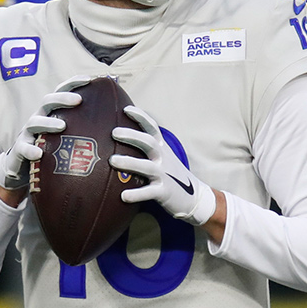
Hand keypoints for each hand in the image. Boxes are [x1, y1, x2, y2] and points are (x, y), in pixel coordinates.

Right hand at [0, 75, 91, 190]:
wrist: (23, 167)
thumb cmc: (52, 149)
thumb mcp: (67, 136)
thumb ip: (85, 127)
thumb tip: (115, 120)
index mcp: (51, 112)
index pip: (61, 92)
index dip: (73, 83)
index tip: (90, 79)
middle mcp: (39, 118)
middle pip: (47, 102)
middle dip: (62, 98)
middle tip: (79, 100)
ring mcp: (27, 133)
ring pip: (34, 122)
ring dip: (48, 122)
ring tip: (62, 126)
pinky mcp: (20, 150)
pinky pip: (23, 148)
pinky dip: (30, 150)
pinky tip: (39, 154)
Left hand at [110, 106, 216, 225]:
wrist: (194, 198)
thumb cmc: (170, 175)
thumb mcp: (163, 158)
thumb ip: (146, 149)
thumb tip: (120, 139)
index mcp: (162, 149)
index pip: (152, 128)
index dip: (140, 117)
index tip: (126, 110)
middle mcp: (163, 159)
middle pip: (148, 142)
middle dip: (132, 135)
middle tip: (114, 133)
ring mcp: (164, 175)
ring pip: (146, 166)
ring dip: (129, 162)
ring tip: (112, 160)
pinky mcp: (164, 192)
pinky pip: (149, 192)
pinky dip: (136, 194)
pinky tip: (123, 196)